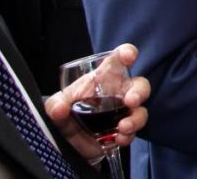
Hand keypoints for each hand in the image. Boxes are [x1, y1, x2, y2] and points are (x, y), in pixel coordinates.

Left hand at [44, 44, 149, 162]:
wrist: (67, 142)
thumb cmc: (67, 112)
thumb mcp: (57, 105)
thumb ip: (55, 104)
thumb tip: (59, 108)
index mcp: (104, 79)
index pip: (118, 61)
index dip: (127, 53)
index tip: (128, 56)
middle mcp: (118, 93)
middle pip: (139, 85)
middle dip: (139, 92)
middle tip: (131, 101)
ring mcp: (123, 113)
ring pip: (140, 111)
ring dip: (136, 118)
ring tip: (124, 127)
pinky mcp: (123, 131)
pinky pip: (133, 132)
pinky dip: (128, 136)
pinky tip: (119, 139)